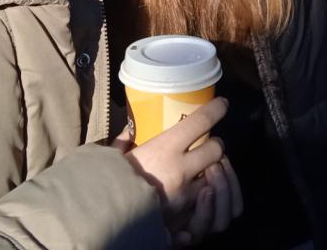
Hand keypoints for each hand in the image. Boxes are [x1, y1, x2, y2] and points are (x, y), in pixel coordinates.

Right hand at [121, 97, 241, 242]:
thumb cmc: (107, 184)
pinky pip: (211, 204)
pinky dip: (211, 197)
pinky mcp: (188, 218)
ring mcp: (187, 196)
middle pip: (216, 149)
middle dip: (216, 146)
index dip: (215, 110)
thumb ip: (123, 142)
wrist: (105, 221)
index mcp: (164, 149)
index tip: (222, 104)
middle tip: (210, 145)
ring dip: (218, 172)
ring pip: (219, 177)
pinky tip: (206, 192)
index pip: (200, 122)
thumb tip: (128, 130)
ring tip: (210, 169)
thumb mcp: (114, 157)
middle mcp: (181, 170)